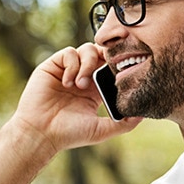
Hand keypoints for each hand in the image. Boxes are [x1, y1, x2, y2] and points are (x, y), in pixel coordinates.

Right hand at [9, 43, 141, 157]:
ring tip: (82, 85)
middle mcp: (82, 76)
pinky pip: (69, 53)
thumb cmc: (69, 133)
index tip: (125, 71)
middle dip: (107, 57)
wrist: (41, 133)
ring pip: (87, 49)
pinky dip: (73, 65)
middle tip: (109, 68)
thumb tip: (143, 114)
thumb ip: (123, 123)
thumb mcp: (101, 130)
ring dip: (88, 64)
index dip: (119, 66)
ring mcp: (68, 70)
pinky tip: (69, 83)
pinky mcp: (53, 66)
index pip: (111, 68)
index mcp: (95, 89)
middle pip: (101, 53)